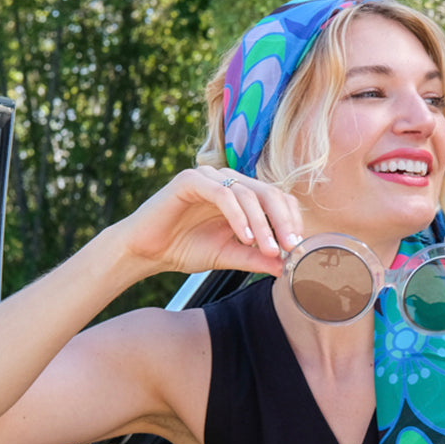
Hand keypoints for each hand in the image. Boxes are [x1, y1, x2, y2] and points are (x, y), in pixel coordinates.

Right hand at [116, 165, 303, 277]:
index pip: (277, 198)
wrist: (146, 252)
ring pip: (248, 194)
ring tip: (268, 250)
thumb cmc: (186, 249)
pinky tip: (245, 238)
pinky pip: (223, 194)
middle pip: (268, 193)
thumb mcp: (230, 256)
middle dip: (283, 221)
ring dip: (263, 224)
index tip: (297, 247)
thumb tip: (287, 267)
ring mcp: (209, 176)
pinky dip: (238, 216)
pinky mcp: (191, 180)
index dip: (291, 220)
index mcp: (241, 194)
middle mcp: (228, 181)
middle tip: (290, 247)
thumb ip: (257, 258)